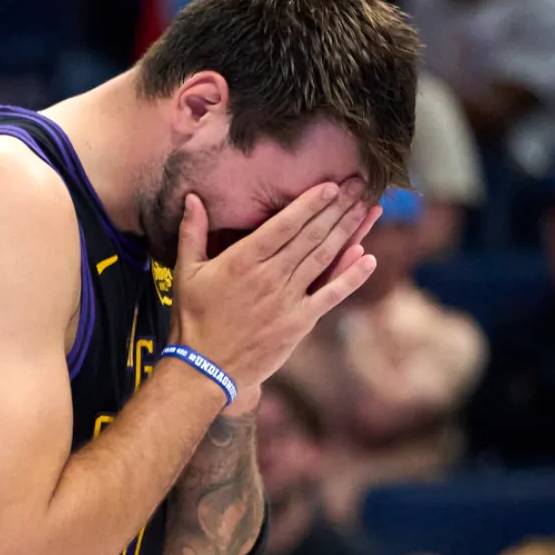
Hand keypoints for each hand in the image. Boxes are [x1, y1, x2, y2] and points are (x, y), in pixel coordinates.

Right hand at [169, 182, 380, 396]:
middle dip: (337, 207)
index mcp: (242, 260)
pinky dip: (351, 277)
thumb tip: (192, 197)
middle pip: (310, 235)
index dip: (310, 203)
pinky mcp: (299, 323)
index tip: (331, 185)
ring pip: (324, 258)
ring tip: (367, 208)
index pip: (284, 224)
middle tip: (358, 185)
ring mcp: (287, 300)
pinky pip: (331, 295)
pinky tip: (368, 258)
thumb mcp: (186, 272)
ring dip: (348, 231)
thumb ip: (192, 232)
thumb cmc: (193, 319)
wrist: (205, 370)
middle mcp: (269, 276)